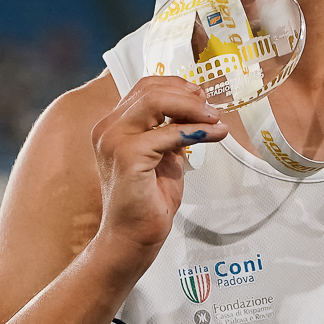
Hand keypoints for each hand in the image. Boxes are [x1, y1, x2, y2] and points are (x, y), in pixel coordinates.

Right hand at [90, 76, 226, 258]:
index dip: (176, 85)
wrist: (132, 237)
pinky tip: (213, 135)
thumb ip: (171, 132)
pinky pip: (168, 133)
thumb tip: (196, 112)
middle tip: (212, 109)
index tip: (201, 96)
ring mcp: (113, 141)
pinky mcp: (127, 156)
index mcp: (113, 126)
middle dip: (188, 95)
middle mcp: (108, 129)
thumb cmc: (146, 202)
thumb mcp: (163, 157)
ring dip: (192, 108)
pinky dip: (195, 131)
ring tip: (215, 120)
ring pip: (156, 102)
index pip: (144, 87)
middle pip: (150, 89)